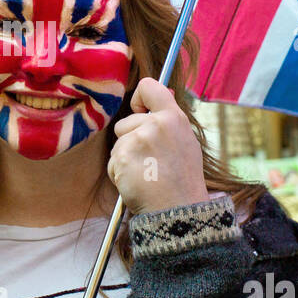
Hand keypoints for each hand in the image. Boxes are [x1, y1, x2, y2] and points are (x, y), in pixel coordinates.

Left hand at [108, 77, 209, 214]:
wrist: (178, 210)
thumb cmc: (182, 180)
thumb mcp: (185, 142)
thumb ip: (169, 120)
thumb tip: (160, 94)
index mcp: (174, 118)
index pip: (148, 86)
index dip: (139, 99)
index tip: (141, 112)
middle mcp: (156, 124)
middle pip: (125, 123)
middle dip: (130, 141)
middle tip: (151, 162)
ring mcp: (138, 140)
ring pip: (118, 144)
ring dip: (125, 159)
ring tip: (146, 174)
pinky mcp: (123, 156)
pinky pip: (112, 161)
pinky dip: (120, 173)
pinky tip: (137, 182)